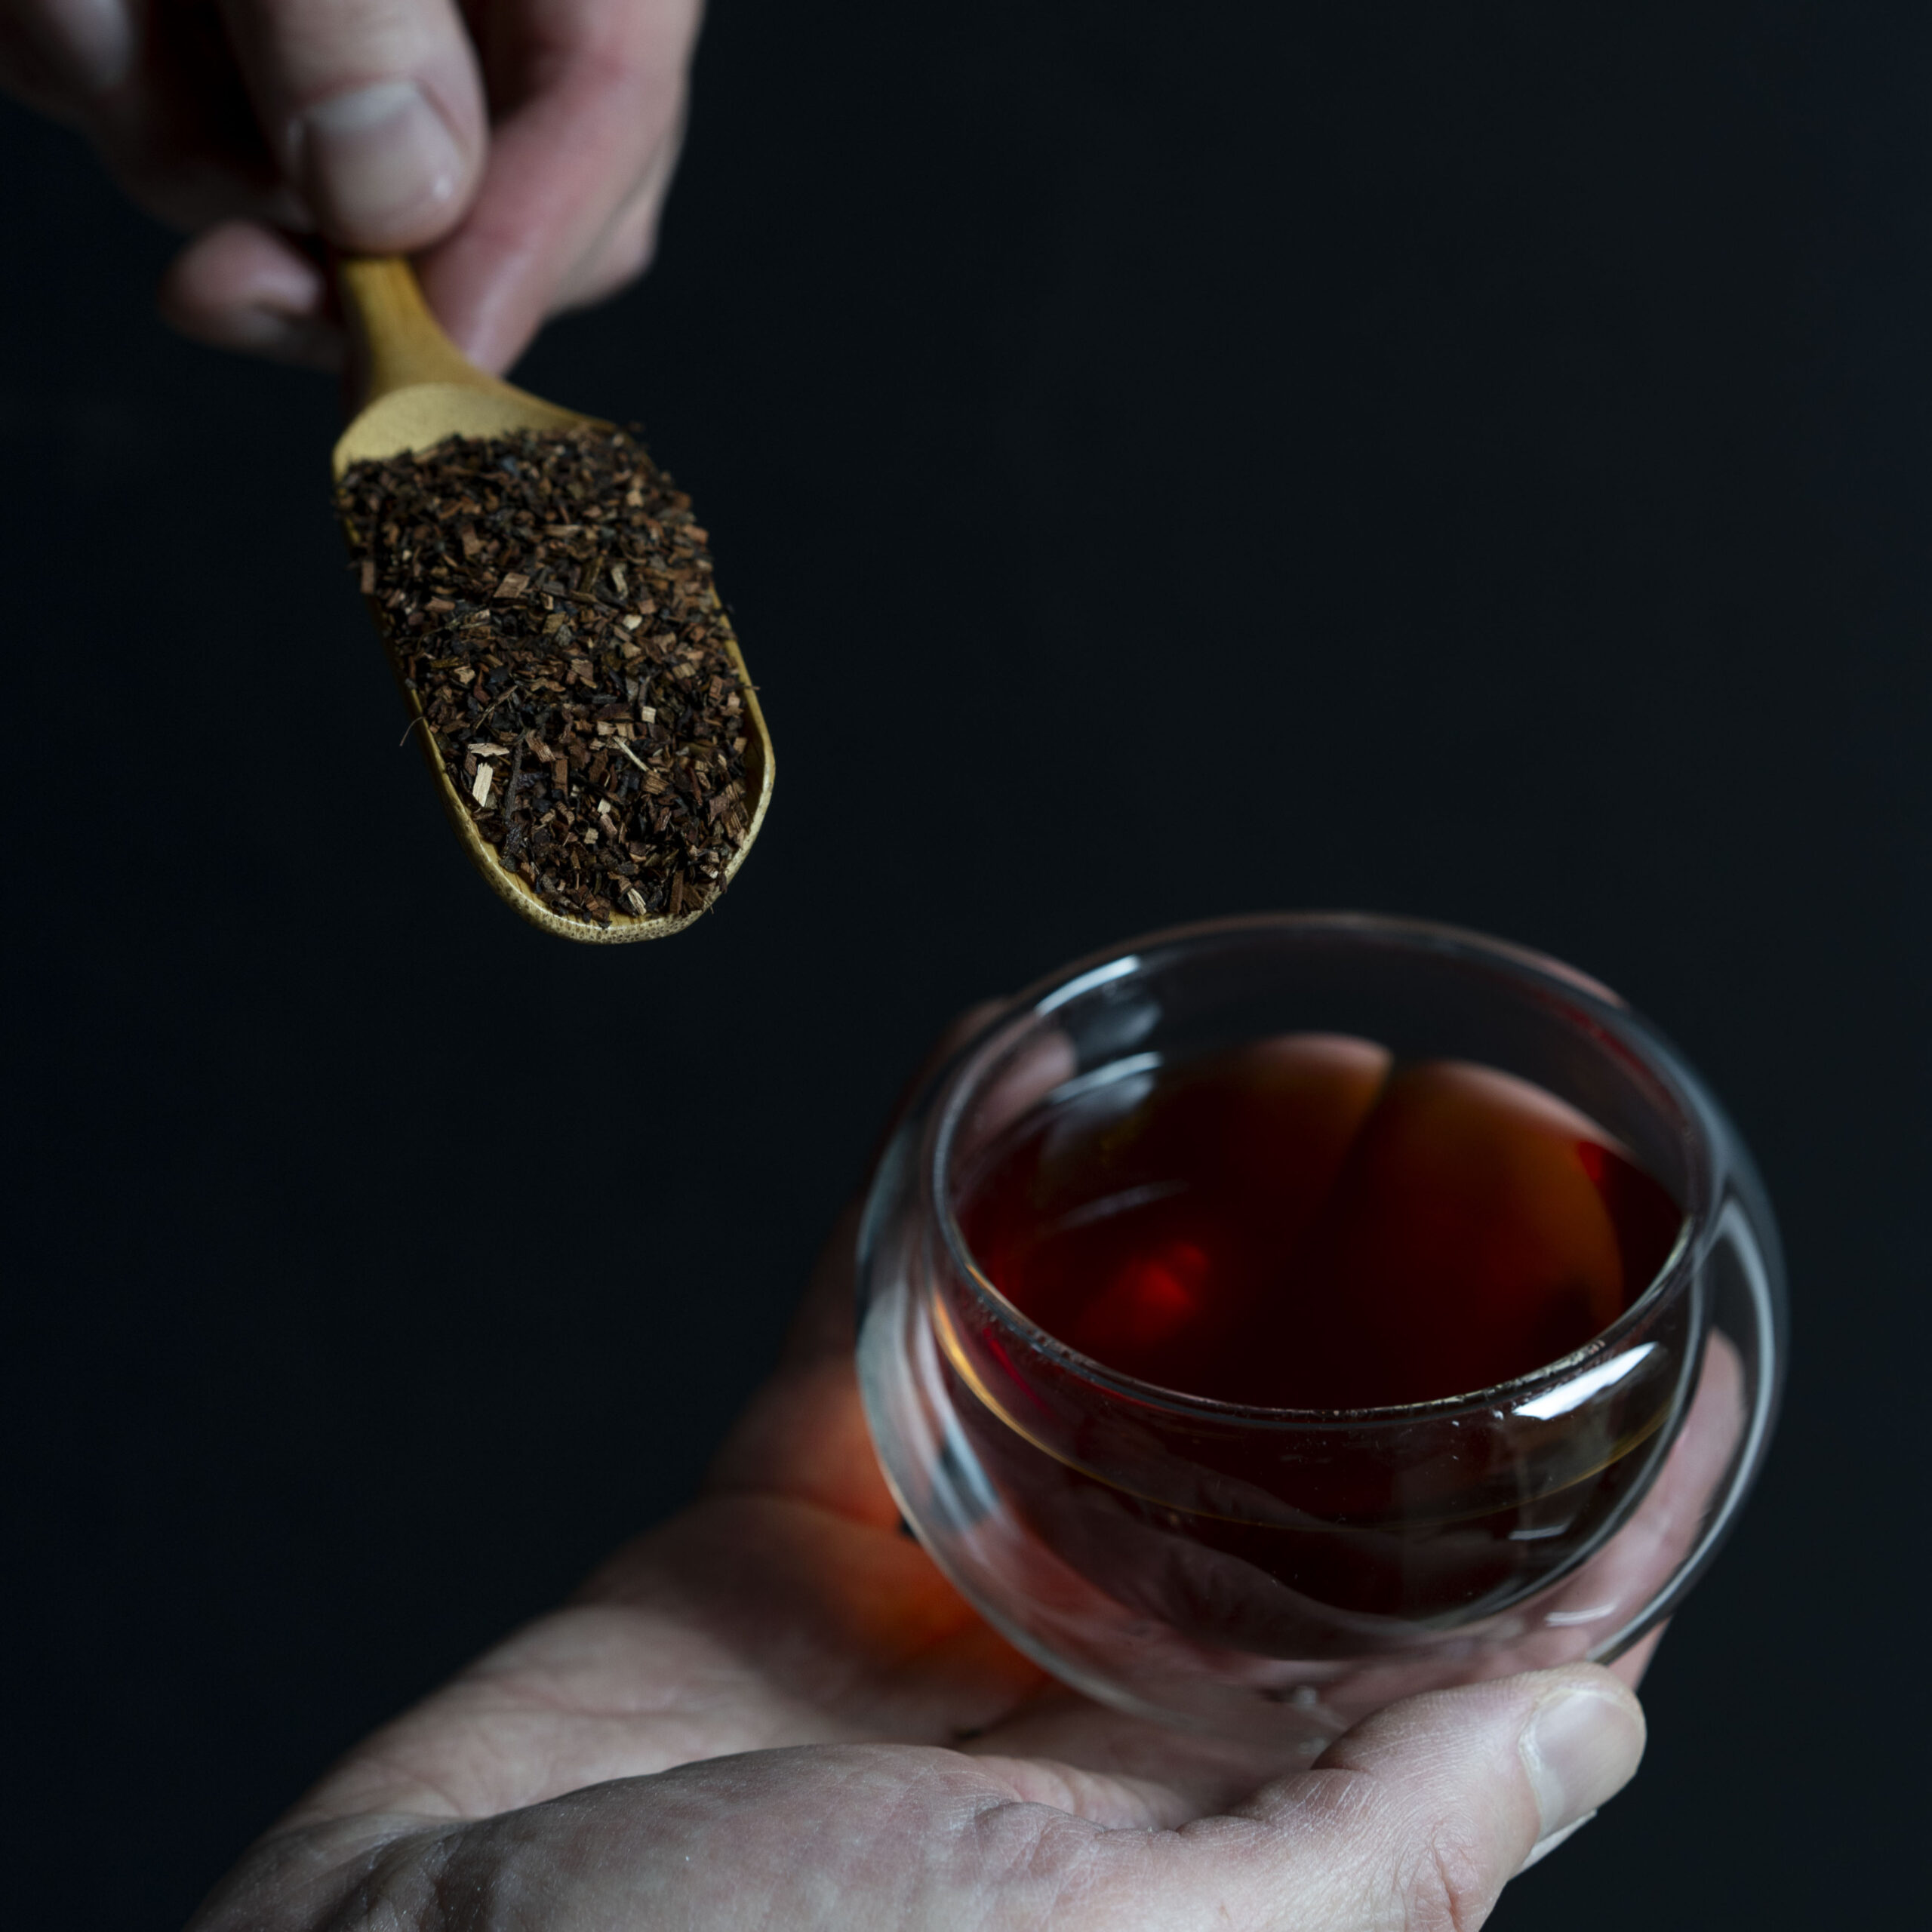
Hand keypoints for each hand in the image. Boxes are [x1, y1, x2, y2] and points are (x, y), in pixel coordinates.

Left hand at [0, 0, 701, 370]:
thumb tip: (395, 191)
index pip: (608, 98)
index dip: (532, 248)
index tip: (429, 359)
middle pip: (471, 182)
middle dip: (322, 236)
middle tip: (215, 283)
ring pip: (289, 159)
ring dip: (157, 122)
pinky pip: (159, 88)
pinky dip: (85, 48)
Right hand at [187, 1039, 1650, 1931]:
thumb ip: (1373, 1854)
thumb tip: (1603, 1725)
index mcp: (1208, 1844)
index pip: (1450, 1658)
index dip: (1569, 1507)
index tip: (1662, 1347)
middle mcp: (1087, 1731)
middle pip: (1283, 1485)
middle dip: (1376, 1317)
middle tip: (1447, 1150)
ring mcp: (925, 1624)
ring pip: (1080, 1384)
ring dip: (1157, 1229)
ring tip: (1241, 1074)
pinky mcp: (771, 1540)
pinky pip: (868, 1329)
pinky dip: (918, 1195)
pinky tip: (974, 1068)